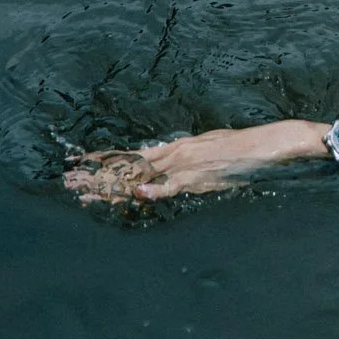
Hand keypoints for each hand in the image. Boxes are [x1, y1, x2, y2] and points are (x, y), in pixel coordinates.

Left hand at [65, 119, 323, 208]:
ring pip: (142, 176)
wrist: (270, 143)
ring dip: (112, 186)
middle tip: (67, 181)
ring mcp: (186, 166)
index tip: (78, 163)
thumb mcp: (208, 149)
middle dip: (96, 175)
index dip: (103, 160)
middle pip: (128, 166)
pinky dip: (156, 191)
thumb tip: (165, 166)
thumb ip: (185, 159)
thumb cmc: (243, 148)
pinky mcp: (202, 177)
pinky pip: (175, 187)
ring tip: (84, 193)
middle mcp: (175, 155)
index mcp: (176, 148)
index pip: (131, 155)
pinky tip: (137, 196)